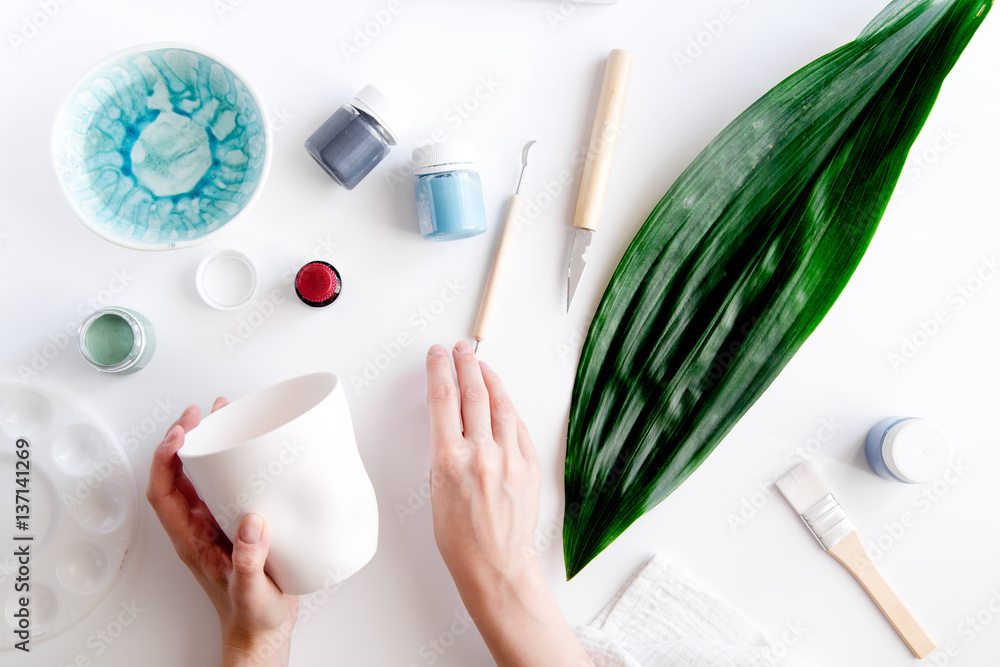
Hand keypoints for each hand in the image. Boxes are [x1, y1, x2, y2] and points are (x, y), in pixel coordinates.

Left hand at [146, 399, 297, 666]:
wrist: (262, 630)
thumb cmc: (251, 616)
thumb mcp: (250, 591)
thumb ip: (248, 561)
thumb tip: (250, 523)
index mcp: (190, 539)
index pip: (163, 491)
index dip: (165, 459)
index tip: (182, 434)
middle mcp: (198, 527)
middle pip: (179, 475)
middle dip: (185, 439)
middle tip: (203, 412)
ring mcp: (215, 524)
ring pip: (201, 476)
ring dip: (207, 445)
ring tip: (223, 418)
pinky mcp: (237, 524)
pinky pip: (226, 485)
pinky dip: (232, 462)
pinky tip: (249, 451)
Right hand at [425, 341, 593, 666]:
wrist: (497, 566)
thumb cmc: (461, 540)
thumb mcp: (436, 491)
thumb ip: (445, 453)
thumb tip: (452, 425)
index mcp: (450, 460)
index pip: (443, 399)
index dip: (439, 370)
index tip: (437, 356)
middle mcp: (482, 453)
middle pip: (473, 393)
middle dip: (465, 365)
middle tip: (461, 350)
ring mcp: (510, 458)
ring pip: (501, 405)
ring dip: (490, 381)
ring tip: (482, 367)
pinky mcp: (530, 465)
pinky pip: (518, 427)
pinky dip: (508, 409)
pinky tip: (502, 402)